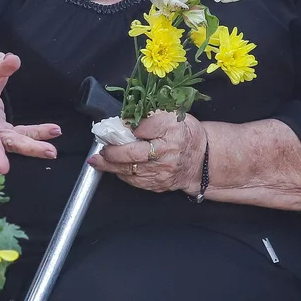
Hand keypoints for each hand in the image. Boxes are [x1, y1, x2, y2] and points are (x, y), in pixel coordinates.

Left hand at [88, 111, 205, 193]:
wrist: (202, 160)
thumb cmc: (186, 135)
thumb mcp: (174, 116)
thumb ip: (152, 115)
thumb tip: (127, 118)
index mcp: (172, 131)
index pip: (147, 126)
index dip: (129, 126)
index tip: (117, 123)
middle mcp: (167, 154)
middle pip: (133, 154)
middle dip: (112, 152)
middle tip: (100, 148)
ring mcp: (162, 172)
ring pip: (130, 170)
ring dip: (110, 165)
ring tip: (97, 160)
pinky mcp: (158, 184)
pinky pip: (135, 181)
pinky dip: (122, 174)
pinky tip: (114, 168)